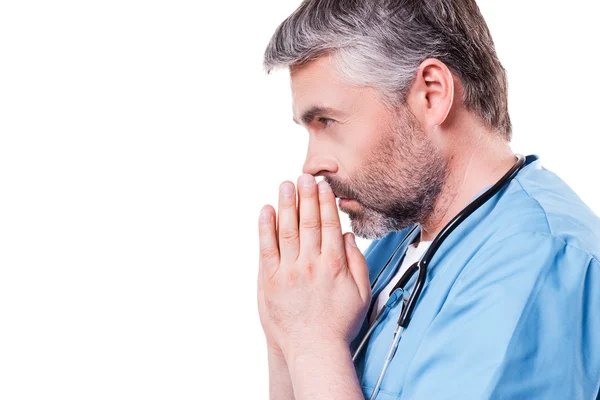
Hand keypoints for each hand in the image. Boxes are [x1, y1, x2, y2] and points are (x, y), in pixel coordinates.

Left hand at [257, 174, 370, 360]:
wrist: (314, 349)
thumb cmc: (340, 323)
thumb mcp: (362, 293)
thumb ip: (357, 262)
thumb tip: (348, 236)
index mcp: (334, 264)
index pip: (329, 225)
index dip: (325, 203)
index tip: (323, 186)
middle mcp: (311, 263)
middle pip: (308, 222)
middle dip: (306, 196)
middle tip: (304, 176)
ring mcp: (289, 271)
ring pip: (287, 230)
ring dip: (287, 205)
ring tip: (286, 185)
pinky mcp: (270, 280)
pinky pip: (266, 249)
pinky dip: (265, 228)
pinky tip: (266, 211)